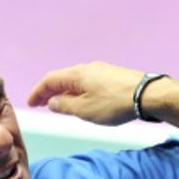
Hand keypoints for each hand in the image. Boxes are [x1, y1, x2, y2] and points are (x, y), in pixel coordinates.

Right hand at [26, 61, 146, 125]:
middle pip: (63, 79)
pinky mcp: (114, 76)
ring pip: (77, 81)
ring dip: (65, 92)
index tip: (30, 103)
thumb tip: (53, 102)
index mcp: (77, 74)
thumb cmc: (115, 103)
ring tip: (61, 105)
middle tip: (41, 103)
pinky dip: (80, 91)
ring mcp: (102, 71)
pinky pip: (90, 82)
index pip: (50, 80)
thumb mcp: (84, 110)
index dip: (37, 92)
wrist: (147, 95)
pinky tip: (83, 101)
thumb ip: (65, 106)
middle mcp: (88, 68)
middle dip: (50, 92)